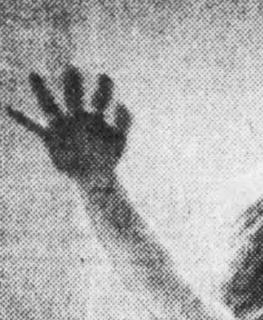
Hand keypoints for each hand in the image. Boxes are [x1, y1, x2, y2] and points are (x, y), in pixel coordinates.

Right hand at [8, 67, 130, 187]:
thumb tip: (123, 104)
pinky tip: (9, 108)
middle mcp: (76, 117)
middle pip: (73, 97)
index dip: (103, 88)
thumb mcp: (119, 142)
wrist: (95, 178)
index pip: (99, 98)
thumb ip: (123, 124)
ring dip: (42, 92)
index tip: (105, 77)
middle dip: (72, 84)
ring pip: (50, 106)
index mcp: (94, 117)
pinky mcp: (51, 138)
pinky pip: (34, 126)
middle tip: (72, 69)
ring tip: (34, 75)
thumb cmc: (107, 158)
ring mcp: (63, 126)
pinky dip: (22, 119)